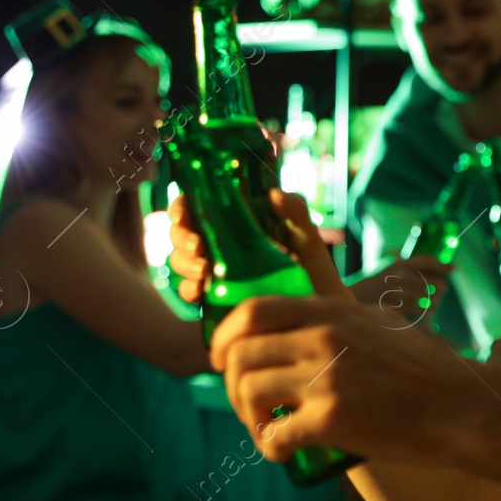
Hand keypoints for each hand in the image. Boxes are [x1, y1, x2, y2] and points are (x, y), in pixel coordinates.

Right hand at [169, 188, 348, 302]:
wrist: (320, 306)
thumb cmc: (311, 264)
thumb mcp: (305, 233)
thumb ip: (294, 209)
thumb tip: (274, 194)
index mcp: (234, 220)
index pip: (196, 205)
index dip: (182, 208)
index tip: (184, 216)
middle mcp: (218, 242)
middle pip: (181, 233)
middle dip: (182, 238)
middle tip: (199, 247)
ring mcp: (213, 270)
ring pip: (180, 261)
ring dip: (185, 264)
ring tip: (204, 270)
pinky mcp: (214, 297)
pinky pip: (189, 292)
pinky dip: (188, 290)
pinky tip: (201, 291)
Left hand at [210, 294, 468, 461]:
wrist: (461, 407)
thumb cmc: (427, 370)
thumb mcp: (381, 322)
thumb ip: (342, 316)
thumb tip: (310, 318)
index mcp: (332, 312)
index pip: (253, 311)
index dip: (224, 336)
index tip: (221, 358)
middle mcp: (324, 338)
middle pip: (240, 353)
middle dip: (230, 384)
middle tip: (248, 406)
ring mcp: (327, 378)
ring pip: (249, 392)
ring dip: (247, 417)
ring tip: (266, 430)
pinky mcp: (333, 419)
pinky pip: (274, 436)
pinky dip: (269, 449)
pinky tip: (284, 454)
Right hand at [350, 256, 451, 328]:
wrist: (359, 295)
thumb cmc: (384, 281)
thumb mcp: (397, 268)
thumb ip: (418, 267)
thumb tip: (448, 267)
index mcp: (400, 264)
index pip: (427, 262)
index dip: (442, 265)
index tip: (454, 268)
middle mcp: (399, 275)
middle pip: (432, 282)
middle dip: (441, 288)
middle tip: (442, 290)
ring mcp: (397, 291)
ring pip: (428, 298)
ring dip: (435, 301)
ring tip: (436, 302)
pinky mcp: (395, 306)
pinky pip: (420, 309)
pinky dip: (427, 310)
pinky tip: (428, 310)